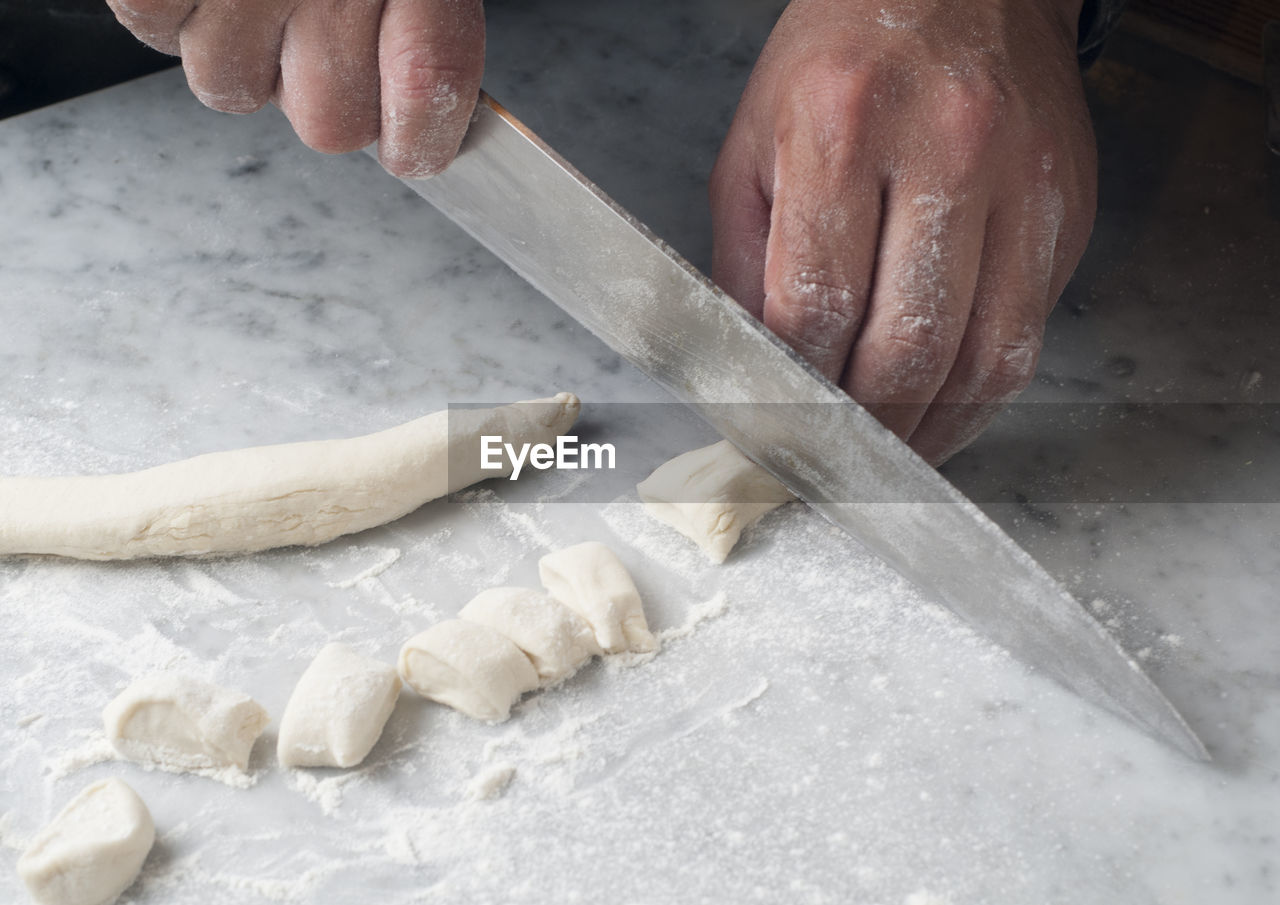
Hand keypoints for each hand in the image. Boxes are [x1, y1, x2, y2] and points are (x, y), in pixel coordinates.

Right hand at [105, 0, 483, 176]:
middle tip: (323, 32)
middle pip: (330, 123)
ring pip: (233, 88)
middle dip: (328, 94)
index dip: (426, 137)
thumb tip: (420, 116)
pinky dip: (171, 5)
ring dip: (243, 51)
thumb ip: (423, 26)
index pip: (432, 84)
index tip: (420, 151)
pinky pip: (157, 28)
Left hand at [710, 0, 1095, 462]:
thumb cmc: (838, 63)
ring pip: (982, 360)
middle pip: (904, 349)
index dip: (789, 393)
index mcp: (841, 130)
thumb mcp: (752, 147)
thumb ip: (744, 265)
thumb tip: (754, 370)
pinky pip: (1029, 337)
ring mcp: (1022, 181)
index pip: (814, 309)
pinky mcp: (1069, 209)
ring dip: (929, 434)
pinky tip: (944, 413)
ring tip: (887, 457)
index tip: (773, 430)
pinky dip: (982, 397)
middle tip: (831, 463)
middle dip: (860, 431)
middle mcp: (944, 152)